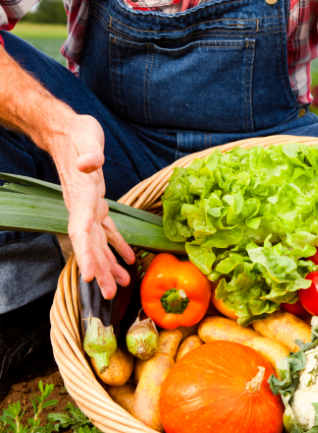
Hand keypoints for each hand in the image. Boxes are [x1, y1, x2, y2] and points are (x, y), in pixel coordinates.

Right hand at [46, 114, 134, 297]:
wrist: (68, 131)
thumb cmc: (78, 134)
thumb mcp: (86, 140)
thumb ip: (89, 154)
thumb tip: (89, 164)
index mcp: (81, 198)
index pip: (80, 233)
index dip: (85, 255)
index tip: (88, 276)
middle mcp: (82, 207)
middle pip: (89, 246)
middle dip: (98, 270)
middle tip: (107, 294)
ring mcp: (89, 207)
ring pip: (98, 243)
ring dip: (109, 265)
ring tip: (120, 286)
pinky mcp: (97, 203)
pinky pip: (107, 230)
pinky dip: (117, 245)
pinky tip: (127, 259)